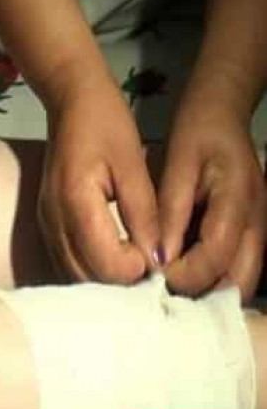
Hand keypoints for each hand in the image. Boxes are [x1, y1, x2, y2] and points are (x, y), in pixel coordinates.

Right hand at [39, 85, 159, 282]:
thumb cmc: (106, 124)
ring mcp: (45, 224)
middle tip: (149, 265)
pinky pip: (65, 262)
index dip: (136, 269)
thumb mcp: (133, 164)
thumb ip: (144, 214)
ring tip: (133, 265)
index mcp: (77, 203)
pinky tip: (111, 261)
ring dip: (104, 280)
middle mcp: (53, 221)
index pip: (106, 265)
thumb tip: (157, 259)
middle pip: (86, 278)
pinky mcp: (45, 224)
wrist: (70, 101)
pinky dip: (88, 270)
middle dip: (121, 282)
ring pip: (72, 275)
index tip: (155, 252)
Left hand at [159, 99, 264, 299]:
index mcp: (238, 202)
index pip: (216, 256)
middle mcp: (256, 223)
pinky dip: (210, 282)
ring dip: (206, 294)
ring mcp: (257, 230)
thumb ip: (170, 212)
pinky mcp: (249, 233)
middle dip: (200, 296)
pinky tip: (179, 280)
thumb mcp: (177, 165)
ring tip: (167, 294)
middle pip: (238, 282)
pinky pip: (235, 270)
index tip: (152, 275)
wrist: (222, 112)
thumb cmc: (197, 134)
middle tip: (160, 296)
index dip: (183, 274)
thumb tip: (158, 257)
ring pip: (239, 282)